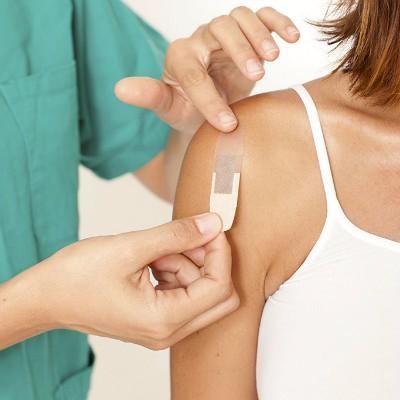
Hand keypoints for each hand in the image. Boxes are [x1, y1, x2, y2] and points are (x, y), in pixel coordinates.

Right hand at [26, 214, 237, 349]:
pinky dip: (176, 270)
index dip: (219, 252)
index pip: (218, 287)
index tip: (210, 225)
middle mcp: (168, 332)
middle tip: (185, 236)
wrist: (45, 296)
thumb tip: (213, 223)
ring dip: (187, 262)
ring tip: (154, 250)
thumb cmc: (76, 276)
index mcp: (163, 320)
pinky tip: (152, 259)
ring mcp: (162, 327)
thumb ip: (177, 235)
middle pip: (218, 295)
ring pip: (202, 290)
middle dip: (208, 260)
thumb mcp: (130, 247)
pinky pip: (184, 292)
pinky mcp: (156, 318)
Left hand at [115, 6, 299, 133]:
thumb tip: (119, 90)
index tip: (227, 123)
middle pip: (219, 29)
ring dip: (258, 35)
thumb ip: (150, 97)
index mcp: (179, 58)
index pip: (193, 71)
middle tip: (255, 75)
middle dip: (238, 50)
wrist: (211, 108)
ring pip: (240, 17)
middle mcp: (201, 41)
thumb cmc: (189, 110)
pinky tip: (291, 38)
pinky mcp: (246, 37)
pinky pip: (262, 17)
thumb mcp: (170, 109)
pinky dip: (277, 22)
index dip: (208, 96)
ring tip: (271, 59)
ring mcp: (225, 37)